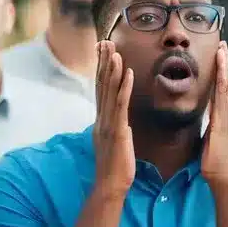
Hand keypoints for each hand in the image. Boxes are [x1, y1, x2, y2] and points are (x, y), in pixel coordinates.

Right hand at [94, 41, 135, 194]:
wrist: (110, 185)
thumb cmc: (115, 166)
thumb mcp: (113, 141)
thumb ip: (113, 126)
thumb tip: (116, 117)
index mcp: (101, 119)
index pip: (100, 89)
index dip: (100, 69)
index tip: (101, 50)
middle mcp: (102, 118)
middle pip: (101, 85)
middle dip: (102, 62)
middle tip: (104, 41)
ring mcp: (108, 123)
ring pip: (109, 91)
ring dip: (112, 69)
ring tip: (115, 51)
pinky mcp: (118, 130)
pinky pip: (121, 105)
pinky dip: (123, 87)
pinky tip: (128, 72)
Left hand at [201, 41, 227, 190]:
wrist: (224, 178)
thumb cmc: (216, 165)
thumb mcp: (207, 144)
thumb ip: (207, 132)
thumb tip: (203, 127)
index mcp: (220, 119)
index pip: (218, 91)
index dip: (218, 74)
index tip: (217, 57)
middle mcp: (225, 115)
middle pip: (224, 84)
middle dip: (223, 64)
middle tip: (222, 44)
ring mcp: (226, 117)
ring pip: (224, 86)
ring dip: (223, 67)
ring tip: (222, 48)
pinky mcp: (224, 122)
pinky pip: (222, 97)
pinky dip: (222, 81)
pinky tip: (221, 70)